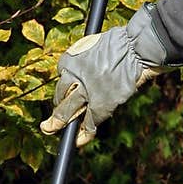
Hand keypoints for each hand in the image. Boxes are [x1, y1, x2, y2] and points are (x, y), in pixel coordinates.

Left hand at [40, 5, 168, 147]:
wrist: (135, 48)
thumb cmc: (122, 43)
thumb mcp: (94, 44)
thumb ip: (86, 58)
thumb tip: (87, 69)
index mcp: (69, 60)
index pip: (62, 79)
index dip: (66, 88)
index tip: (69, 94)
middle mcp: (73, 76)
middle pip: (59, 96)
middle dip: (55, 110)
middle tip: (47, 124)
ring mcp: (86, 92)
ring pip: (67, 111)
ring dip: (58, 122)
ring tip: (51, 129)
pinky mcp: (100, 105)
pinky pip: (88, 123)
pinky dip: (83, 134)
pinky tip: (78, 140)